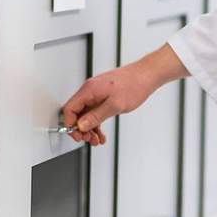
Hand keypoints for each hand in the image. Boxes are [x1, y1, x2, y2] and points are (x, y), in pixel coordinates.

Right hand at [59, 46, 186, 146]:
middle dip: (80, 129)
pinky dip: (96, 124)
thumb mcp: (115, 105)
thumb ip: (96, 116)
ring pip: (86, 115)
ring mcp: (96, 94)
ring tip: (96, 140)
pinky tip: (101, 134)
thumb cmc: (134, 85)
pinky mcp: (103, 97)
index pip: (70, 108)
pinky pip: (94, 113)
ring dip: (89, 129)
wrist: (147, 76)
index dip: (70, 124)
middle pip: (76, 113)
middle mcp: (90, 91)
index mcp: (89, 90)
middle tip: (87, 140)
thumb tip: (81, 125)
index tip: (77, 135)